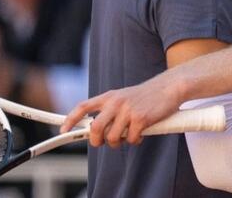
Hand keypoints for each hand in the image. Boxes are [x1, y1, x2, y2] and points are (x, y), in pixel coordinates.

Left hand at [59, 72, 185, 147]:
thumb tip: (95, 130)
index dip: (70, 119)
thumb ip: (109, 110)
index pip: (83, 107)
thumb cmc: (146, 96)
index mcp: (109, 96)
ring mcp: (127, 111)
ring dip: (119, 142)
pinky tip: (141, 133)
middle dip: (97, 141)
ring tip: (127, 136)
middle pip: (95, 128)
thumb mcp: (123, 98)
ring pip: (112, 138)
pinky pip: (131, 140)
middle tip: (104, 142)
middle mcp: (115, 102)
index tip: (63, 130)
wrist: (168, 88)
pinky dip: (135, 141)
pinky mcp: (140, 119)